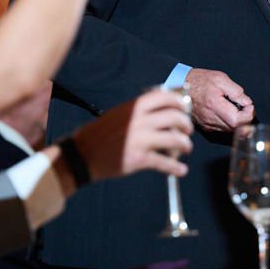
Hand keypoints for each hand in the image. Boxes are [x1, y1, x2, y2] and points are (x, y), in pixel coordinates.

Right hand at [73, 89, 192, 180]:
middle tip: (187, 131)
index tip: (184, 109)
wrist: (82, 154)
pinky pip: (165, 163)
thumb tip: (162, 109)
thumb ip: (139, 111)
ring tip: (186, 148)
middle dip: (186, 125)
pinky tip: (180, 171)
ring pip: (174, 140)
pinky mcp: (139, 159)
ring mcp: (140, 139)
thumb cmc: (101, 133)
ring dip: (185, 145)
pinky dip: (176, 168)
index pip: (165, 97)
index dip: (179, 102)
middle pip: (174, 117)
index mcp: (134, 106)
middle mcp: (139, 120)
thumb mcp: (119, 113)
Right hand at [185, 68, 253, 131]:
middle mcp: (210, 118)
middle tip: (245, 106)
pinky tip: (227, 112)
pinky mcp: (205, 127)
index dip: (248, 115)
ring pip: (230, 130)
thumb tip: (247, 102)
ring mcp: (207, 124)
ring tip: (234, 107)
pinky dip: (229, 122)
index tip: (249, 106)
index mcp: (214, 105)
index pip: (237, 121)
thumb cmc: (199, 81)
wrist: (182, 85)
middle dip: (245, 118)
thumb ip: (236, 91)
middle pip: (236, 128)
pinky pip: (222, 128)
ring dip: (237, 121)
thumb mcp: (220, 79)